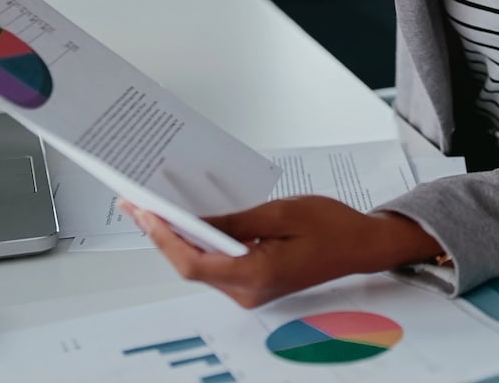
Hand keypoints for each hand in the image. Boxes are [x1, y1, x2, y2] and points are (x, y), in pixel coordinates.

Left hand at [123, 197, 442, 308]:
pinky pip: (216, 266)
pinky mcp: (253, 284)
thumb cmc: (331, 226)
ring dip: (177, 240)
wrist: (361, 245)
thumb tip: (195, 221)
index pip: (194, 263)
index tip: (146, 214)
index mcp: (256, 274)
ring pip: (200, 267)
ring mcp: (250, 292)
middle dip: (162, 236)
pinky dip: (198, 245)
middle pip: (191, 266)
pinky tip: (188, 224)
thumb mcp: (280, 212)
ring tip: (155, 211)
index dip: (164, 239)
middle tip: (137, 206)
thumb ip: (234, 221)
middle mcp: (249, 291)